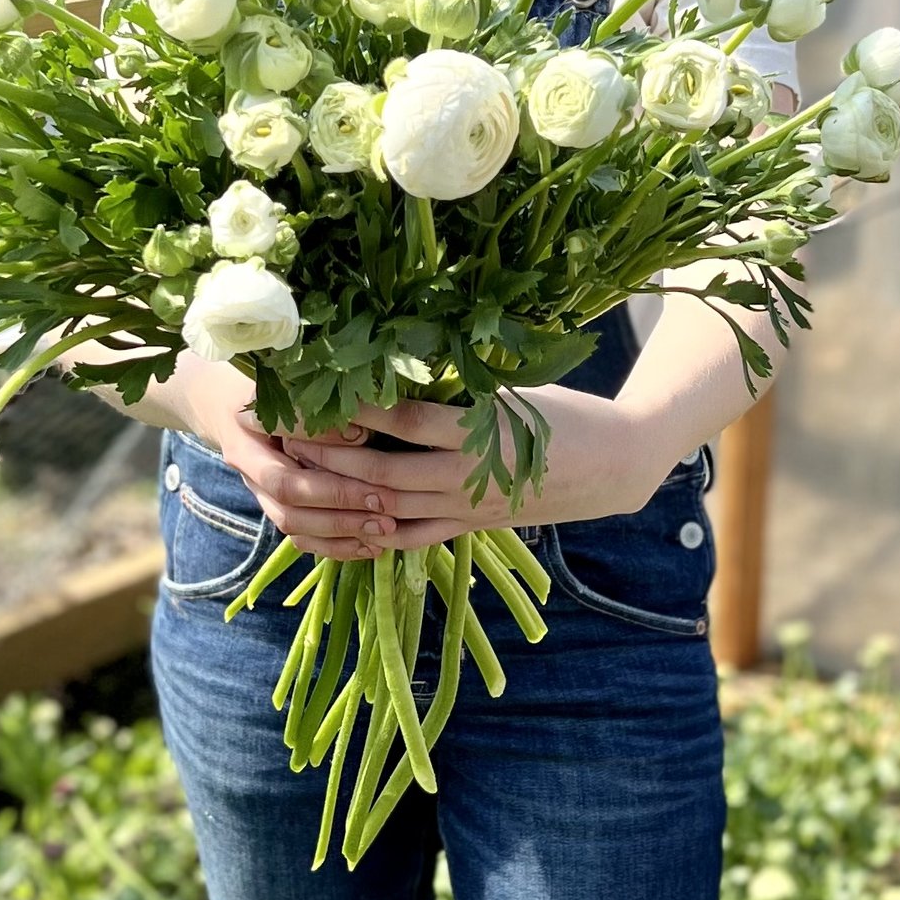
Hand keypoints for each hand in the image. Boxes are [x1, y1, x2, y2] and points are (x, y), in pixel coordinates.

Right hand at [173, 359, 400, 560]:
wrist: (227, 405)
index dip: (326, 457)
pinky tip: (370, 546)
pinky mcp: (275, 508)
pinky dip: (335, 546)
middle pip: (288, 495)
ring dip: (340, 529)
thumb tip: (360, 434)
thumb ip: (318, 408)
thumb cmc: (268, 384)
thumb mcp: (289, 383)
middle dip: (340, 502)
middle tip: (385, 503)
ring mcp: (258, 492)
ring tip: (384, 528)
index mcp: (246, 430)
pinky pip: (300, 538)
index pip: (283, 449)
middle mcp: (248, 466)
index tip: (372, 457)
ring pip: (292, 523)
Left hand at [280, 391, 658, 551]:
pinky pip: (412, 536)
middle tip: (286, 437)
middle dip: (331, 456)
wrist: (613, 465)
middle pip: (384, 471)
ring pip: (390, 507)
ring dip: (341, 493)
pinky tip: (337, 522)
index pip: (407, 421)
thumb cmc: (565, 414)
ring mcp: (467, 507)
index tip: (317, 391)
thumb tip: (398, 364)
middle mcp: (469, 475)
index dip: (358, 409)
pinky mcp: (470, 526)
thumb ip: (460, 389)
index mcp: (482, 431)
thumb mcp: (516, 391)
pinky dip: (372, 533)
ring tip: (300, 474)